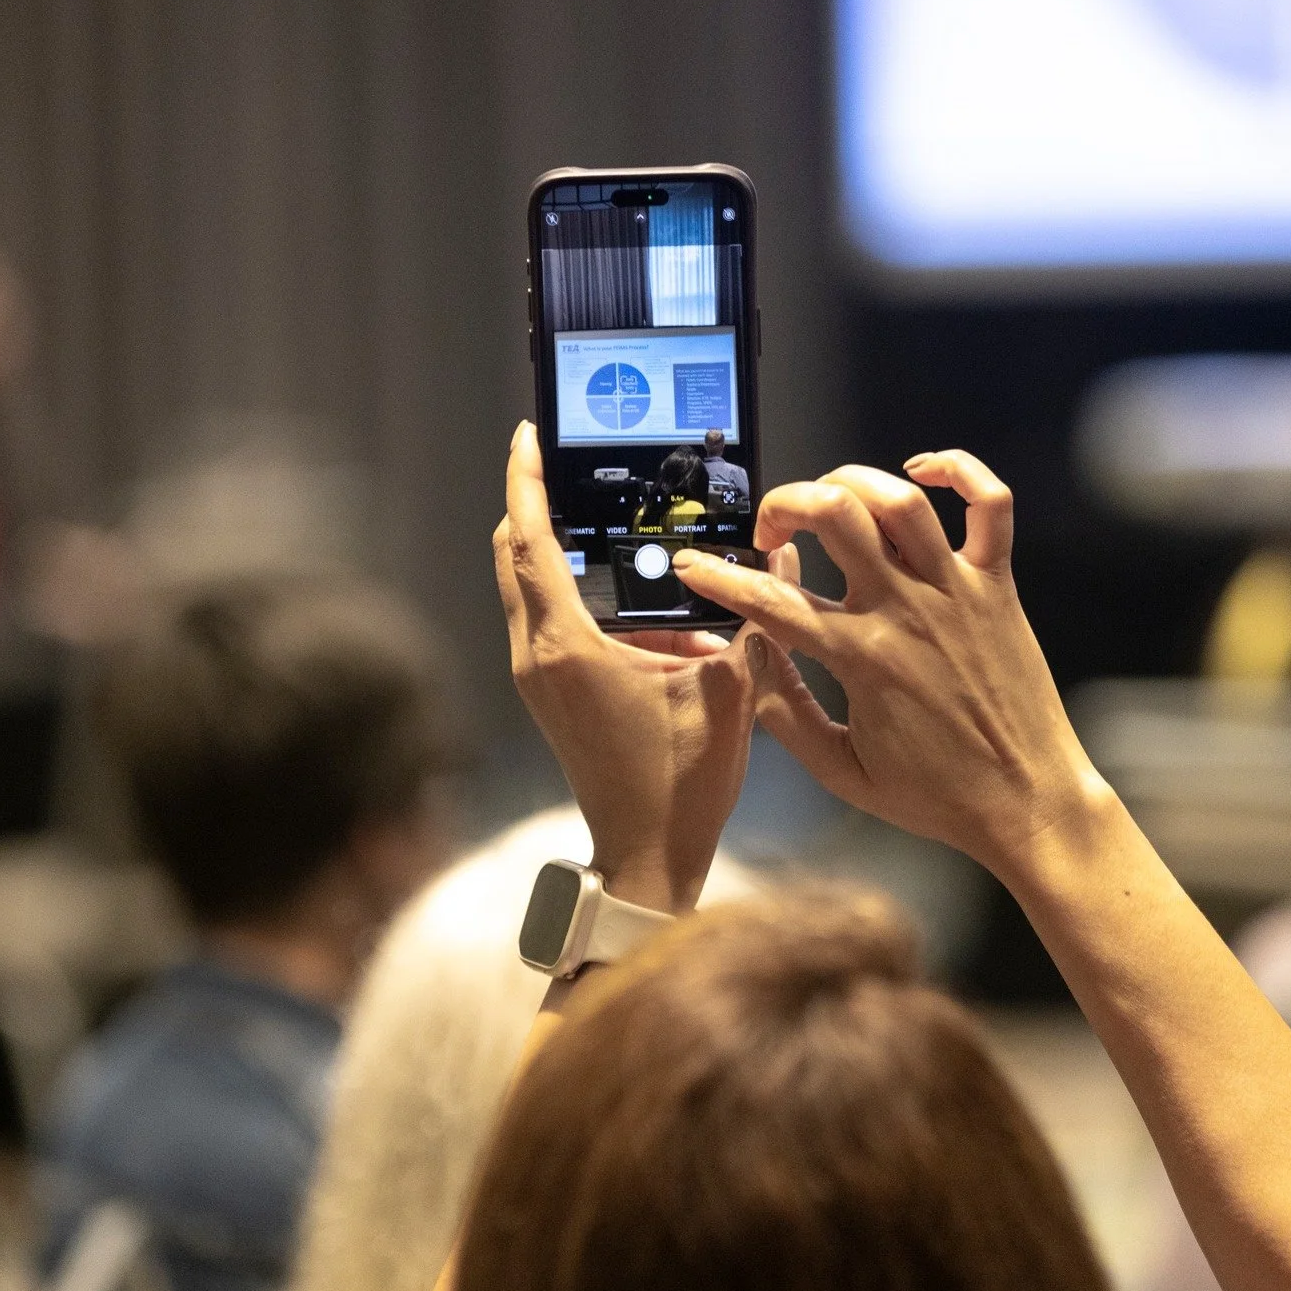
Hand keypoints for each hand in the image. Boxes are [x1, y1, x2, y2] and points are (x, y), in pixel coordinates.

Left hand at [493, 423, 758, 912]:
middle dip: (536, 502)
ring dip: (557, 549)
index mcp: (567, 648)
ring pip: (528, 587)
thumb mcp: (728, 691)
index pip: (530, 541)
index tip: (528, 434)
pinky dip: (576, 592)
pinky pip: (549, 620)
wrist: (647, 856)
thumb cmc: (681, 785)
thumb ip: (748, 617)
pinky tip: (633, 596)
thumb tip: (776, 555)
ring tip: (604, 521)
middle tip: (564, 460)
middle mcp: (536, 656)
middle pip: (514, 555)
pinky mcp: (549, 693)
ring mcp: (537, 677)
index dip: (526, 481)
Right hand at [673, 452, 1107, 877]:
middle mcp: (906, 611)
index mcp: (862, 657)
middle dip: (787, 503)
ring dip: (854, 481)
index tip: (696, 567)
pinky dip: (959, 470)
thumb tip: (752, 661)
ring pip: (901, 499)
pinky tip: (923, 471)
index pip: (771, 600)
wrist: (1028, 801)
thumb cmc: (939, 795)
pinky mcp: (998, 586)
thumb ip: (788, 717)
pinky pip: (990, 504)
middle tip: (775, 530)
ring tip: (833, 499)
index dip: (720, 577)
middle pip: (835, 515)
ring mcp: (956, 591)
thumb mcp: (843, 772)